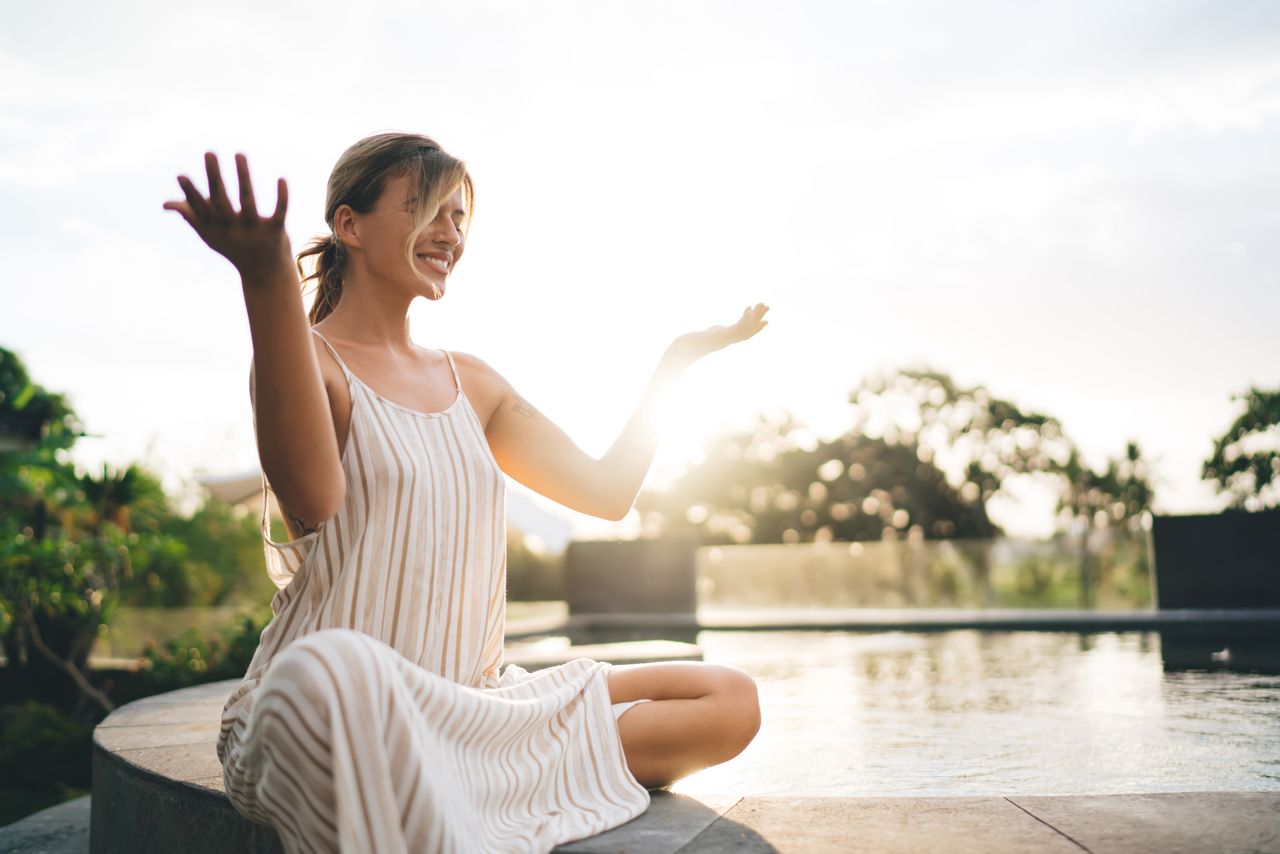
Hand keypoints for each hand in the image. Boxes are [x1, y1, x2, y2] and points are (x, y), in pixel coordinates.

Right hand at [163, 152, 291, 279]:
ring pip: (248, 201)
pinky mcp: (275, 232)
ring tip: (239, 154)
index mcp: (215, 230)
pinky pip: (279, 212)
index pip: (200, 210)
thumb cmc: (234, 248)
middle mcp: (233, 230)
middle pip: (222, 201)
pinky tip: (281, 178)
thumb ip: (191, 216)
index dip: (190, 194)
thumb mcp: (211, 235)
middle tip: (209, 152)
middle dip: (215, 177)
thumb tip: (165, 204)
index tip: (181, 175)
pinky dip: (281, 197)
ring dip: (243, 177)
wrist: (265, 274)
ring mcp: (254, 232)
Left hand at [665, 303, 769, 367]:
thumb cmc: (697, 343)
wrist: (692, 347)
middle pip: (750, 328)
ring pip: (748, 325)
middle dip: (759, 317)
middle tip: (767, 306)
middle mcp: (732, 338)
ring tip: (762, 303)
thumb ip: (716, 331)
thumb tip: (716, 330)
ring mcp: (730, 337)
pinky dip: (745, 316)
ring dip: (756, 314)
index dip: (757, 328)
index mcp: (730, 338)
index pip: (748, 333)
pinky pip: (740, 324)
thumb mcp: (710, 334)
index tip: (766, 322)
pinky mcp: (727, 334)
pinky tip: (748, 307)